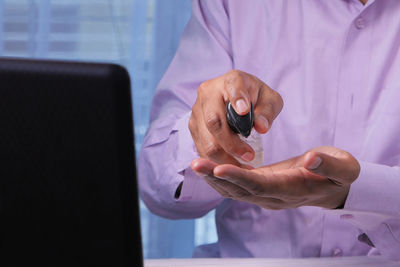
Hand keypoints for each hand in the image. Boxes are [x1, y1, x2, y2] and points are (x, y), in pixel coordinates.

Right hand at [189, 70, 282, 164]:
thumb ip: (268, 112)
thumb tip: (261, 127)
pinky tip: (231, 167)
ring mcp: (197, 110)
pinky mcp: (194, 127)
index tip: (245, 111)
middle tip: (249, 155)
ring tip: (243, 165)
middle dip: (231, 144)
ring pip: (206, 139)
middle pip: (213, 121)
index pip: (232, 87)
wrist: (237, 99)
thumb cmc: (255, 99)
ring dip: (224, 157)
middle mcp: (208, 92)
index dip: (237, 98)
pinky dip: (216, 161)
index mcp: (231, 80)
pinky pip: (201, 148)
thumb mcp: (270, 100)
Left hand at [191, 146, 360, 208]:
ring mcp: (266, 194)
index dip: (239, 178)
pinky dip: (221, 177)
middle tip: (195, 164)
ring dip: (214, 178)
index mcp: (292, 189)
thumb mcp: (343, 167)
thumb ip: (329, 164)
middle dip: (216, 177)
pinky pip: (237, 185)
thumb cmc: (338, 175)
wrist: (333, 188)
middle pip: (241, 190)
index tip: (219, 167)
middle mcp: (274, 196)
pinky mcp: (261, 187)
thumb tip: (312, 158)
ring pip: (235, 190)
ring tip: (195, 165)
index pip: (261, 185)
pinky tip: (208, 167)